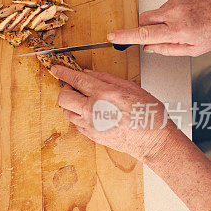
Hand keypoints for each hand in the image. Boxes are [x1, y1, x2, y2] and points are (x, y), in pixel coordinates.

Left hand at [50, 65, 182, 162]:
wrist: (154, 141)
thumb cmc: (149, 114)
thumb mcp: (131, 87)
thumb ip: (106, 78)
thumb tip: (89, 73)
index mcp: (104, 94)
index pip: (76, 80)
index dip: (63, 73)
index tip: (56, 69)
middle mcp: (93, 110)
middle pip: (63, 97)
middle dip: (66, 89)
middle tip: (75, 87)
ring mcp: (91, 125)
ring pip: (67, 112)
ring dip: (72, 104)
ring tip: (85, 101)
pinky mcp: (92, 136)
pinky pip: (76, 123)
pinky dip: (79, 116)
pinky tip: (92, 113)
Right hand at [108, 0, 210, 55]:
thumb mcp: (197, 49)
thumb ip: (169, 49)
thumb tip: (150, 48)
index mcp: (178, 29)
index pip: (144, 34)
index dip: (125, 36)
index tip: (112, 37)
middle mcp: (175, 12)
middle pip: (144, 19)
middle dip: (144, 27)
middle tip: (158, 33)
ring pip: (158, 11)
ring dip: (166, 18)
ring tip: (188, 21)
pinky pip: (169, 2)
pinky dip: (176, 9)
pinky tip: (192, 11)